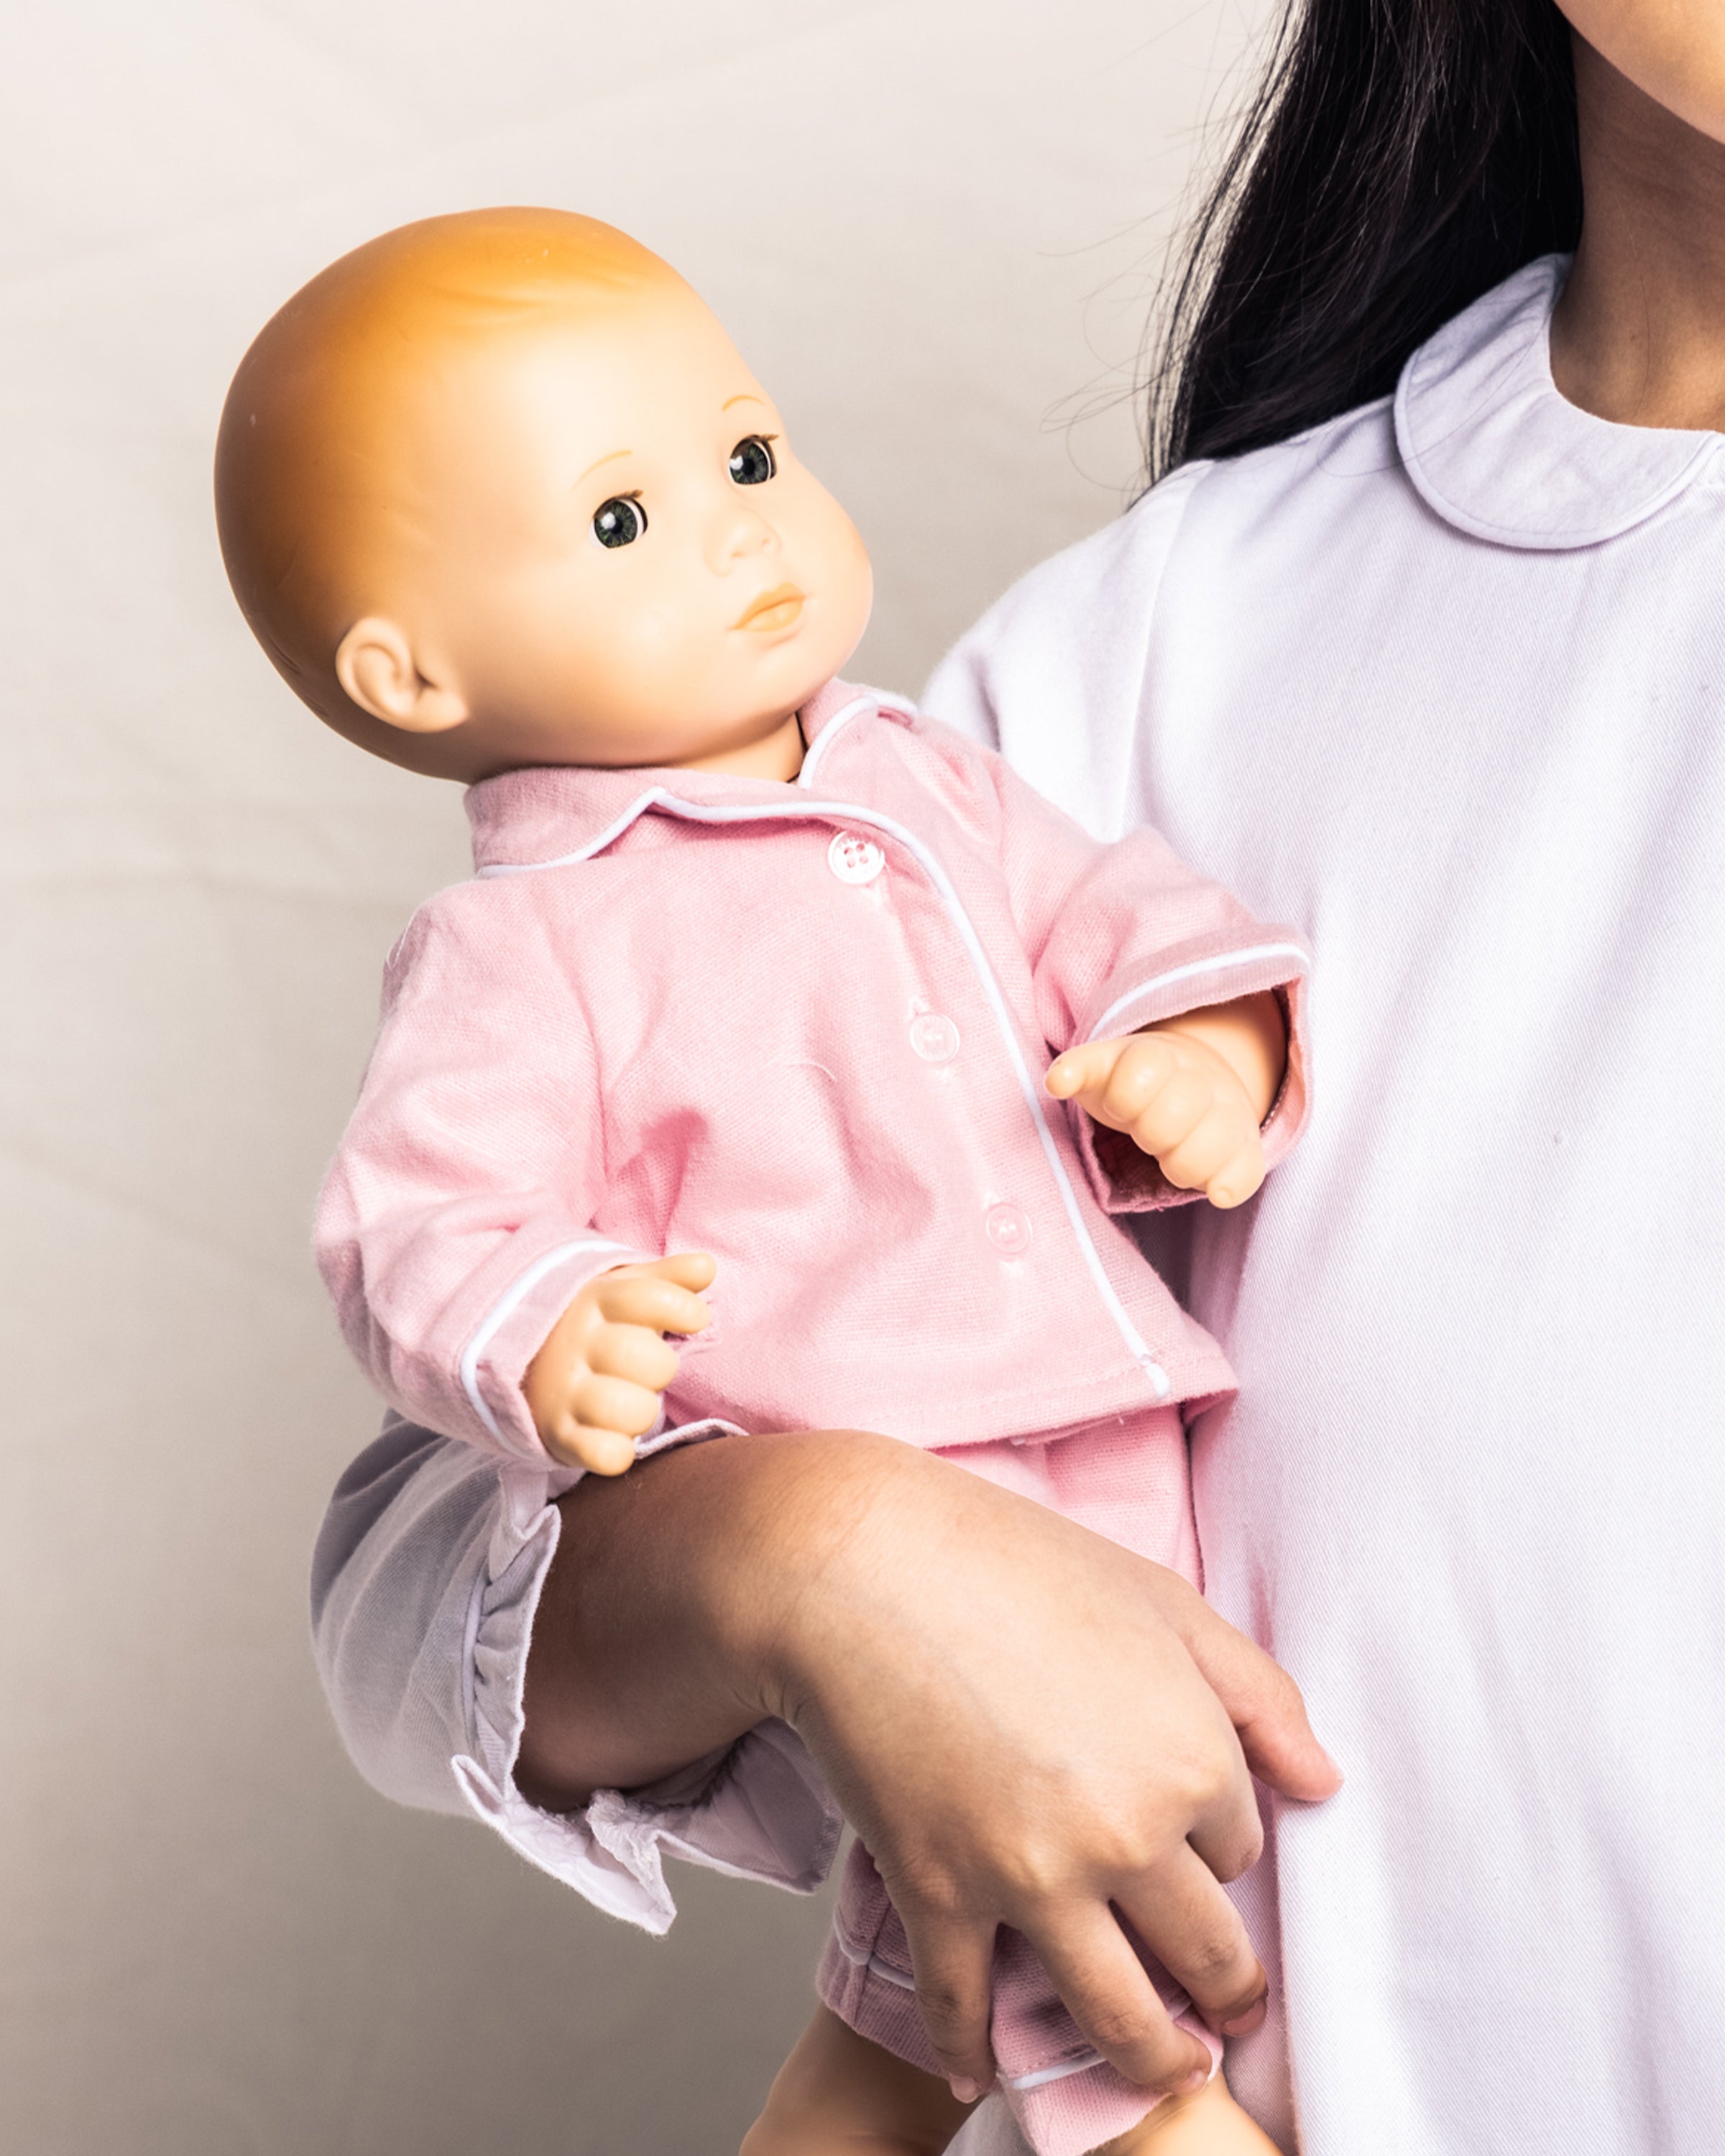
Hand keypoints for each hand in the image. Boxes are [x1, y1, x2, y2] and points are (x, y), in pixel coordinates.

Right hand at [519, 1433, 1340, 2105]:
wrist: (862, 1562)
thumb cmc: (1010, 1560)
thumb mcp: (1160, 1600)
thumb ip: (1255, 1693)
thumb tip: (1322, 1783)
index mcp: (1192, 1757)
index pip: (1238, 1850)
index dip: (1216, 1851)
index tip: (1197, 1856)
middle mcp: (1129, 1835)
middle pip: (1204, 1956)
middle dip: (1225, 1995)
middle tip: (1225, 2017)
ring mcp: (1032, 1876)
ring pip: (1114, 2016)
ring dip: (1149, 2063)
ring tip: (1162, 2073)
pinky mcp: (939, 1893)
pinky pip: (966, 2005)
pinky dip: (973, 2047)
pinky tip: (982, 2066)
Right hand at [522, 1252, 715, 1471]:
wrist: (521, 1361)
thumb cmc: (595, 1326)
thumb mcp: (622, 1291)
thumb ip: (668, 1277)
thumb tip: (706, 1266)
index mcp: (595, 1300)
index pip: (650, 1297)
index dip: (683, 1308)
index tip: (694, 1318)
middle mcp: (576, 1344)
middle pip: (651, 1361)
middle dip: (661, 1367)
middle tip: (645, 1368)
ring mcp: (564, 1392)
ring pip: (634, 1411)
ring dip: (643, 1411)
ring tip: (630, 1400)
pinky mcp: (558, 1436)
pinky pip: (606, 1455)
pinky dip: (618, 1452)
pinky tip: (613, 1435)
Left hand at [1046, 1027, 1266, 1206]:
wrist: (1198, 1075)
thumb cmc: (1135, 1083)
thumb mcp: (1102, 1069)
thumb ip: (1076, 1070)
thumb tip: (1057, 1082)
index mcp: (1156, 1058)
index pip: (1138, 1079)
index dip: (1122, 1102)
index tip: (1122, 1107)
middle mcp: (1198, 1082)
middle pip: (1168, 1121)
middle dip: (1149, 1134)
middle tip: (1149, 1133)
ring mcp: (1227, 1114)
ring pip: (1205, 1151)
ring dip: (1180, 1165)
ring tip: (1172, 1156)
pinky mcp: (1247, 1148)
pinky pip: (1245, 1173)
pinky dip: (1229, 1185)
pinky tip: (1215, 1191)